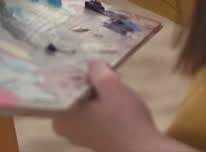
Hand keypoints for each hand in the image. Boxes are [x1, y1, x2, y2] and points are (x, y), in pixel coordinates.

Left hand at [53, 62, 171, 151]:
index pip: (61, 84)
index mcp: (61, 116)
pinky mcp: (95, 139)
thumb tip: (92, 64)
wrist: (144, 150)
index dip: (78, 69)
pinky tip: (118, 97)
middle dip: (90, 79)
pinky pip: (93, 114)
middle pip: (74, 93)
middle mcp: (66, 128)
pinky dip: (103, 104)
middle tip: (108, 70)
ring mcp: (80, 136)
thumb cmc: (124, 119)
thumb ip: (98, 70)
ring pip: (85, 103)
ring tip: (116, 79)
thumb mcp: (111, 86)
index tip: (91, 61)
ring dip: (99, 91)